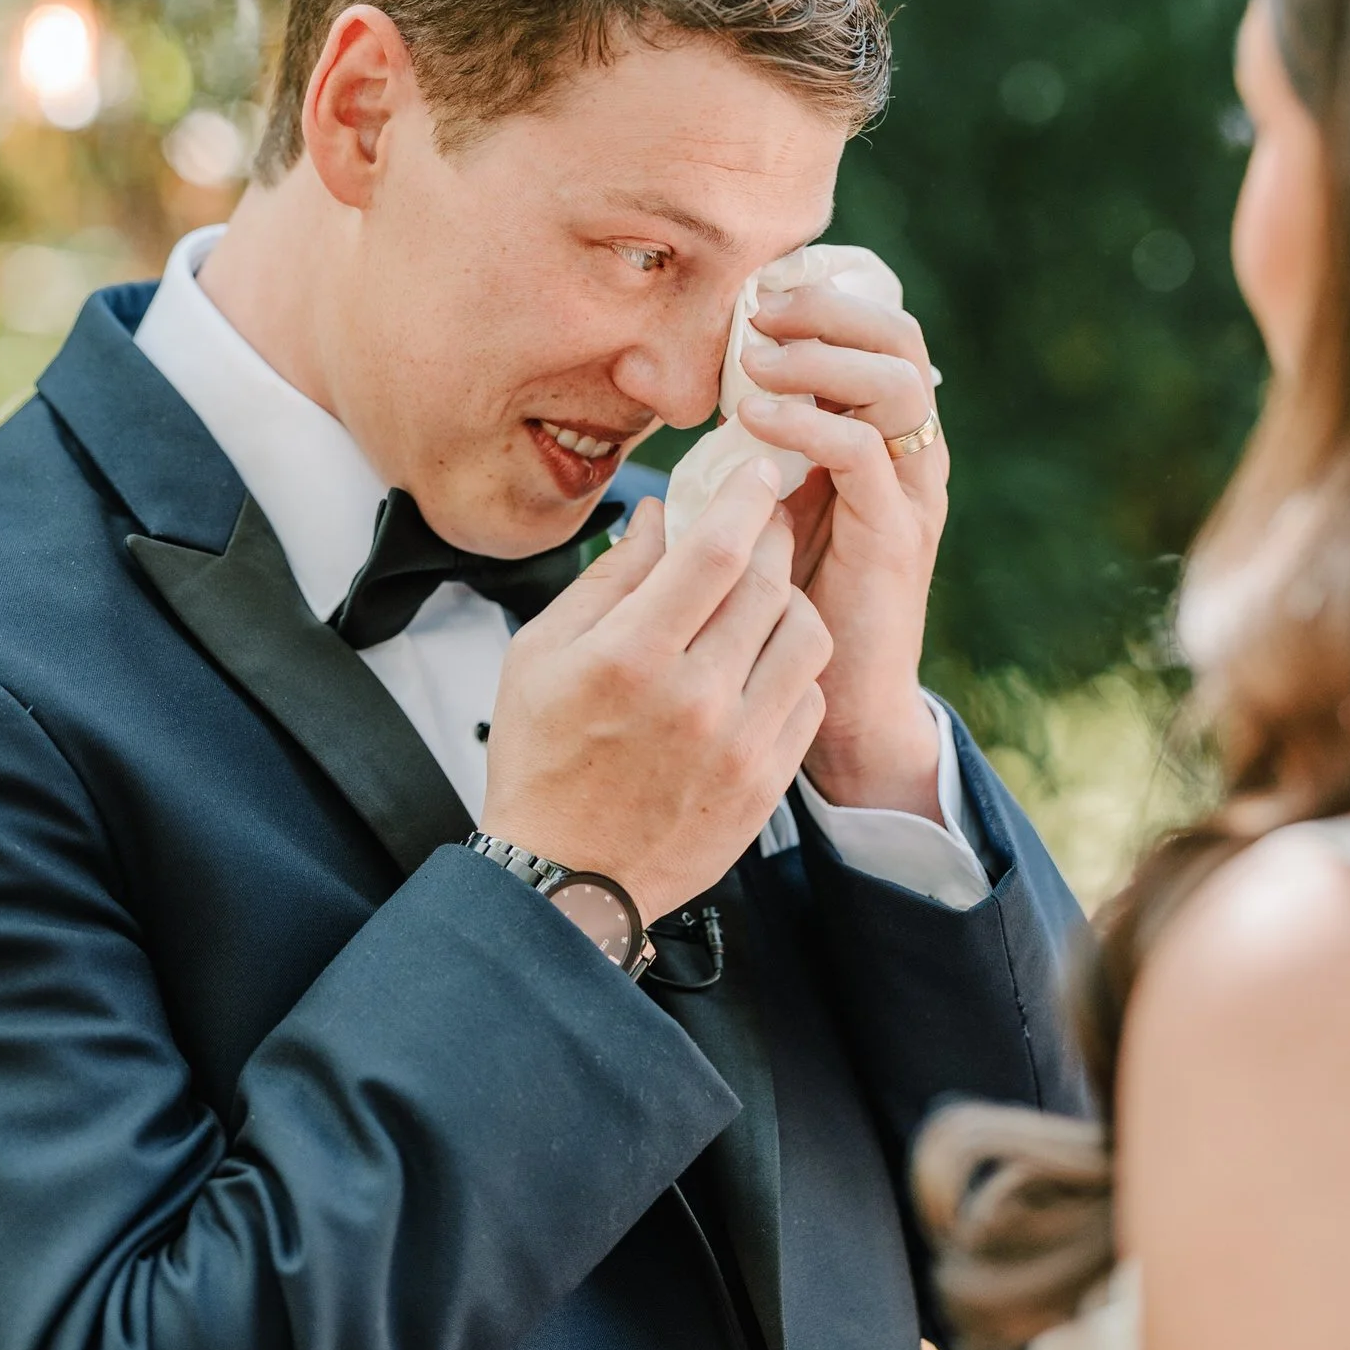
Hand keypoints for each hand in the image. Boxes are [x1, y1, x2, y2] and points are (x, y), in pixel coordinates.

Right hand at [481, 463, 830, 922]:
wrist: (567, 877)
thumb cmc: (541, 757)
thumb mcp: (540, 654)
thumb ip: (607, 578)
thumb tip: (661, 515)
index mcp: (631, 657)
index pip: (717, 549)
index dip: (746, 496)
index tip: (756, 472)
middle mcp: (695, 697)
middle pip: (768, 583)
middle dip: (770, 535)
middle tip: (760, 522)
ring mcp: (738, 745)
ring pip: (806, 635)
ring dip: (789, 599)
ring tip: (762, 594)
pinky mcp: (764, 782)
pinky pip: (809, 696)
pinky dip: (793, 664)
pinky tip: (760, 660)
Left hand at [735, 273, 947, 817]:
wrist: (831, 707)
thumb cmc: (786, 603)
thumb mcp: (766, 505)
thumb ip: (749, 448)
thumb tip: (690, 391)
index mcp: (881, 436)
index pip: (879, 332)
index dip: (828, 296)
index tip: (760, 286)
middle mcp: (908, 454)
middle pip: (900, 339)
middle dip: (829, 309)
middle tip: (760, 309)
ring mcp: (909, 492)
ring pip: (895, 381)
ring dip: (820, 355)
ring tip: (755, 359)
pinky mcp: (893, 535)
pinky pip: (862, 452)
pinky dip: (809, 422)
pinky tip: (756, 419)